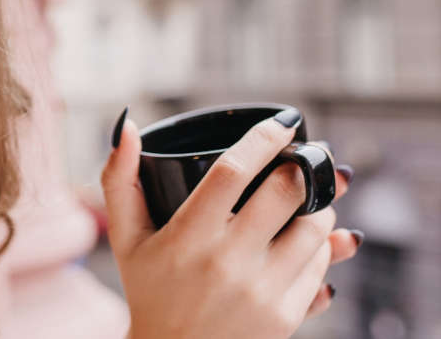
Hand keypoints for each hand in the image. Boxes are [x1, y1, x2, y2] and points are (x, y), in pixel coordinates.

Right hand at [101, 114, 356, 337]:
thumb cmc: (149, 290)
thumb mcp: (125, 238)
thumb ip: (119, 179)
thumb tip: (128, 126)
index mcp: (187, 236)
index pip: (234, 171)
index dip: (265, 139)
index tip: (285, 123)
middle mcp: (227, 262)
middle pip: (286, 192)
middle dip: (303, 166)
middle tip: (306, 156)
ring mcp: (260, 292)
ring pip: (314, 227)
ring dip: (318, 204)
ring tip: (307, 198)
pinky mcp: (284, 317)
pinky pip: (320, 265)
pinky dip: (320, 246)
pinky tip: (305, 238)